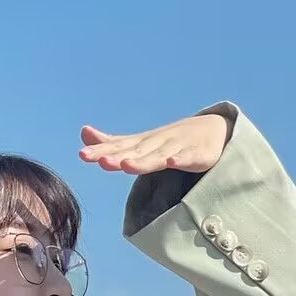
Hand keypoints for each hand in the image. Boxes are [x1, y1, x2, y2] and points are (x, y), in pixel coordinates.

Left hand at [79, 112, 230, 174]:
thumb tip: (84, 133)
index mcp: (141, 143)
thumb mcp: (139, 142)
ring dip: (143, 161)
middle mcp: (156, 143)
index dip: (101, 150)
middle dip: (117, 156)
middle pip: (134, 152)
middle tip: (100, 160)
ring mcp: (176, 148)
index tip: (82, 155)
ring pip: (157, 156)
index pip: (118, 147)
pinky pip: (188, 158)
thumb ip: (112, 142)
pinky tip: (171, 160)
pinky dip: (180, 158)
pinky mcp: (197, 155)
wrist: (212, 130)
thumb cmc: (170, 140)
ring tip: (127, 165)